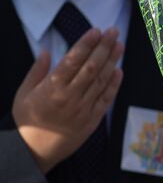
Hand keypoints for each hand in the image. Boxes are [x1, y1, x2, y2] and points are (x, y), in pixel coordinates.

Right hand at [12, 28, 123, 172]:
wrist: (34, 151)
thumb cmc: (27, 120)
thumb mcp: (23, 94)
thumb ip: (37, 71)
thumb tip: (46, 50)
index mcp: (51, 88)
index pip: (72, 61)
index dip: (86, 44)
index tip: (95, 31)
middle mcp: (70, 97)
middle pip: (91, 67)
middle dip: (103, 47)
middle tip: (113, 32)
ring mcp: (84, 108)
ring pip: (102, 81)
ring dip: (112, 61)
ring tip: (119, 45)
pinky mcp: (93, 119)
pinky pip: (106, 99)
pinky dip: (114, 84)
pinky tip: (119, 70)